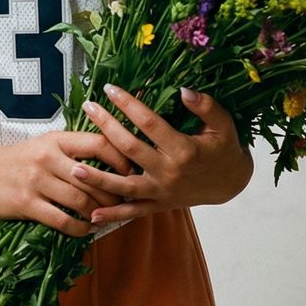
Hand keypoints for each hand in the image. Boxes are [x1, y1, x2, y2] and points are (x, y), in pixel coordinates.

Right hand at [0, 128, 137, 236]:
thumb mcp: (43, 146)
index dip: (121, 159)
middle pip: (95, 178)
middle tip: (126, 204)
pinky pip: (62, 220)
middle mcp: (48, 158)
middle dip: (115, 194)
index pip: (99, 144)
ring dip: (99, 213)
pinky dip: (80, 229)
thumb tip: (109, 162)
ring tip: (107, 218)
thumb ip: (71, 151)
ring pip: (81, 201)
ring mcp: (36, 181)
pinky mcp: (26, 204)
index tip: (131, 173)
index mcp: (56, 140)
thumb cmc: (14, 160)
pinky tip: (86, 230)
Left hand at [71, 85, 253, 227]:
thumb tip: (183, 90)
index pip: (149, 123)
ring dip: (98, 177)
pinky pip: (133, 212)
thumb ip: (206, 106)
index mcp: (184, 149)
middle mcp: (169, 172)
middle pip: (130, 149)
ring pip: (124, 186)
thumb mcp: (224, 124)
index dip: (128, 104)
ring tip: (74, 167)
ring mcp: (162, 192)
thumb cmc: (225, 149)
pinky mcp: (159, 205)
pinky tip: (91, 216)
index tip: (110, 89)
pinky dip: (113, 215)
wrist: (231, 184)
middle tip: (88, 108)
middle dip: (106, 127)